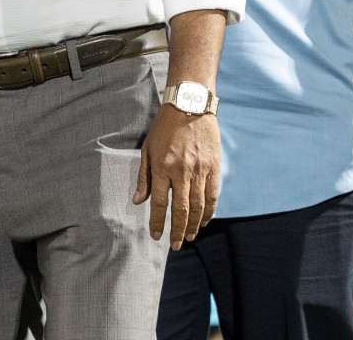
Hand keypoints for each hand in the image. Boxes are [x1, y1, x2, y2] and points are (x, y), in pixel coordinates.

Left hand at [132, 104, 219, 248]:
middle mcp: (182, 171)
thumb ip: (144, 176)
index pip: (158, 202)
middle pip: (181, 210)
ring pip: (198, 206)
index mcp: (162, 167)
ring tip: (189, 236)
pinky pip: (212, 195)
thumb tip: (138, 201)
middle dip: (177, 230)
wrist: (189, 106)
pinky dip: (209, 211)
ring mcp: (200, 170)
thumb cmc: (163, 127)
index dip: (157, 222)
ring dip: (194, 225)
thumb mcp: (147, 148)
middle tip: (175, 245)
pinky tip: (204, 221)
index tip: (155, 235)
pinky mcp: (214, 167)